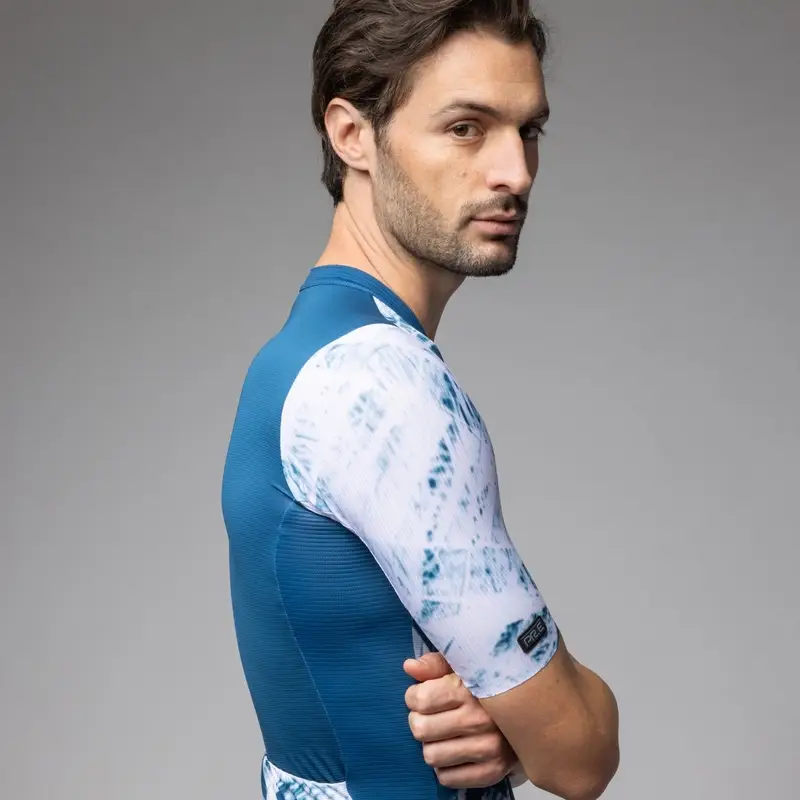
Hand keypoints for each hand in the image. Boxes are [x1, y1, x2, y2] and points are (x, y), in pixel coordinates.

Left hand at [403, 652, 521, 788]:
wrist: (528, 712)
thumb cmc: (486, 685)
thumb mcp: (462, 665)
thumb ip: (434, 664)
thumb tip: (409, 667)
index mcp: (469, 688)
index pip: (420, 700)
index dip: (414, 697)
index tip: (422, 695)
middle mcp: (480, 719)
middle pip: (421, 729)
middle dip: (420, 721)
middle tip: (432, 716)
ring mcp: (488, 747)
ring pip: (431, 756)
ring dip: (433, 745)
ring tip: (444, 734)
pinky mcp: (493, 771)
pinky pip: (448, 778)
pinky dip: (445, 767)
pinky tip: (455, 751)